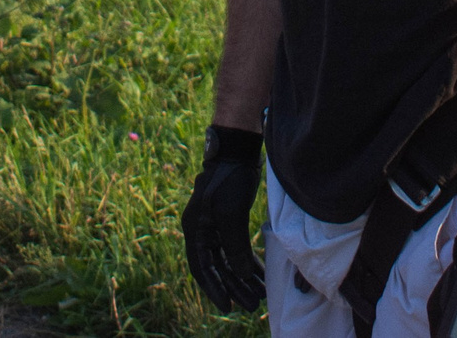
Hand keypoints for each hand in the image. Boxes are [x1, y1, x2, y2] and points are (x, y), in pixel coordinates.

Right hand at [181, 125, 264, 312]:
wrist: (237, 150)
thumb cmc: (230, 178)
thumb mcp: (230, 213)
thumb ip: (234, 246)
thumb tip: (239, 275)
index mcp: (195, 229)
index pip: (202, 267)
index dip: (214, 288)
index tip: (228, 306)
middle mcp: (202, 231)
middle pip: (218, 267)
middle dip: (235, 287)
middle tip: (253, 305)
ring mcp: (215, 226)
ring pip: (229, 260)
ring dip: (244, 277)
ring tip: (261, 294)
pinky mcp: (229, 221)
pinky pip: (238, 249)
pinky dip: (249, 262)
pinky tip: (261, 274)